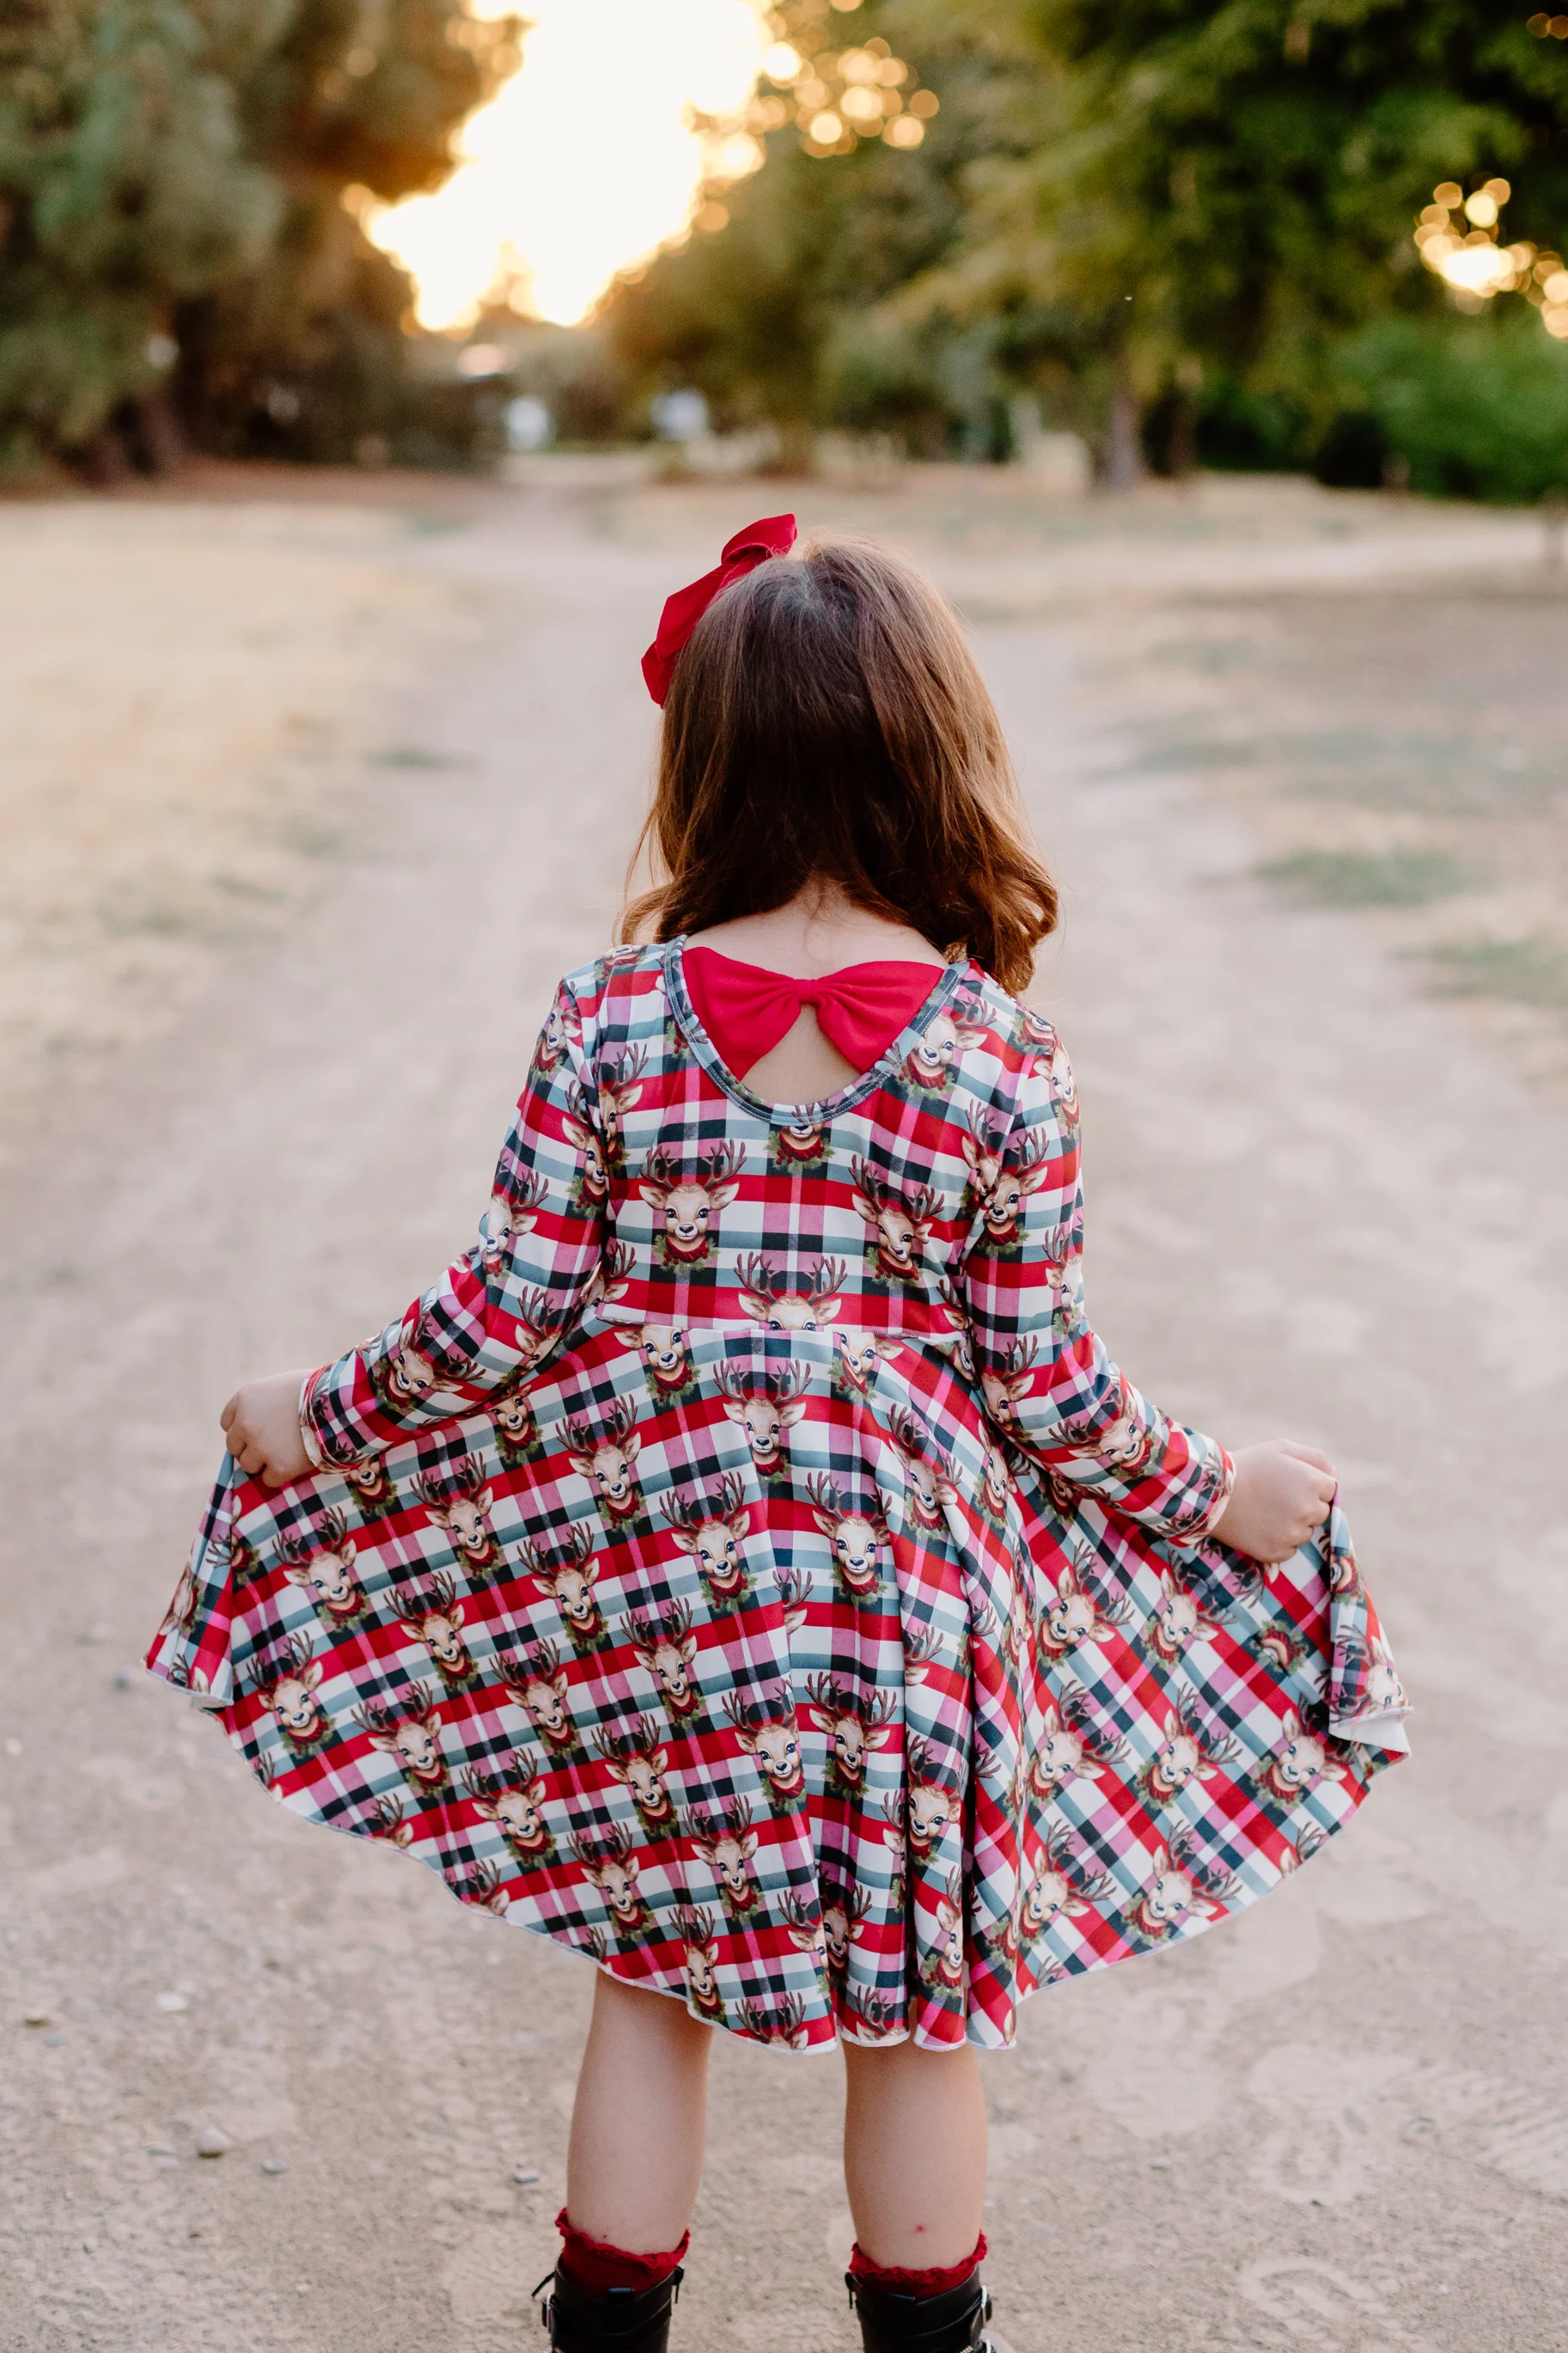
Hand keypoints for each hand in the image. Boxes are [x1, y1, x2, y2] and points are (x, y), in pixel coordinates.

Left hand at [220, 1368, 315, 1489]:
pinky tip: (296, 1463)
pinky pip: (269, 1480)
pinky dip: (282, 1475)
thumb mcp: (282, 1386)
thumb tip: (262, 1423)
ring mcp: (261, 1447)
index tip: (259, 1431)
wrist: (341, 1403)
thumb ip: (265, 1404)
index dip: (243, 1429)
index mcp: (245, 1398)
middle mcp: (246, 1423)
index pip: (227, 1422)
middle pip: (234, 1446)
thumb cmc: (318, 1389)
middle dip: (251, 1448)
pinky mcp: (279, 1467)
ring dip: (264, 1463)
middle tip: (273, 1446)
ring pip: (248, 1465)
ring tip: (286, 1454)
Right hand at [1211, 1440, 1335, 1564]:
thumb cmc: (1248, 1465)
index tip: (1290, 1483)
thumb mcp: (1281, 1449)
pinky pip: (1290, 1549)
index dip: (1311, 1485)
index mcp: (1312, 1483)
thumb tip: (1335, 1475)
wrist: (1211, 1493)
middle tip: (1278, 1498)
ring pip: (1306, 1532)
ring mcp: (1293, 1534)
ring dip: (1294, 1524)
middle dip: (1305, 1505)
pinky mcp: (1278, 1553)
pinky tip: (1262, 1527)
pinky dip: (1280, 1541)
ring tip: (1267, 1512)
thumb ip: (1315, 1458)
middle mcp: (1308, 1510)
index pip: (1330, 1489)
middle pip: (1321, 1512)